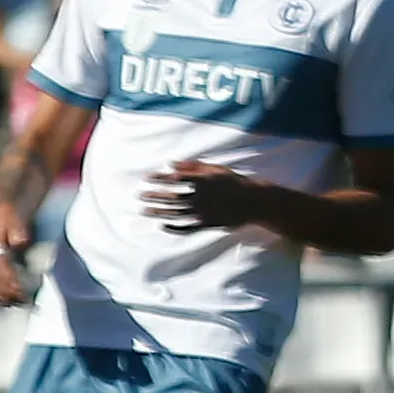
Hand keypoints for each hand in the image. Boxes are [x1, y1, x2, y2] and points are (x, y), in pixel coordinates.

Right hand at [0, 203, 31, 304]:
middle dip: (7, 293)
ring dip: (2, 297)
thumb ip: (18, 228)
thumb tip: (19, 242)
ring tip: (17, 303)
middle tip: (23, 301)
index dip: (9, 282)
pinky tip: (5, 301)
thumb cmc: (10, 214)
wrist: (2, 210)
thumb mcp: (15, 217)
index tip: (22, 291)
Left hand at [142, 158, 272, 232]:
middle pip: (171, 197)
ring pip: (175, 213)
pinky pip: (186, 228)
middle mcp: (199, 198)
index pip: (173, 179)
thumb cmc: (234, 182)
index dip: (158, 178)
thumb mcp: (215, 168)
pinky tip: (162, 225)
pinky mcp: (206, 224)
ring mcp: (202, 213)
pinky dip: (174, 228)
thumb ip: (192, 166)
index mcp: (201, 182)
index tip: (146, 178)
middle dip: (153, 196)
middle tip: (139, 195)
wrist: (253, 202)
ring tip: (145, 210)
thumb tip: (171, 164)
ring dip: (158, 211)